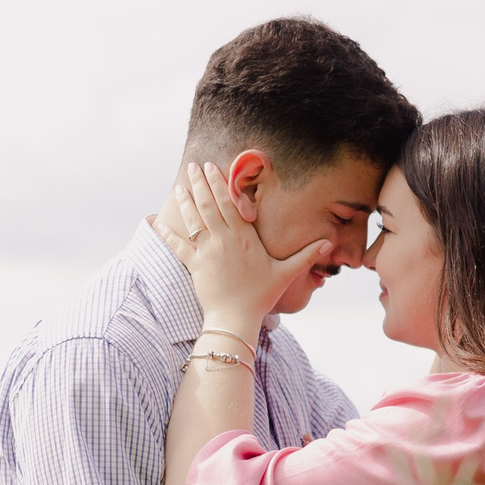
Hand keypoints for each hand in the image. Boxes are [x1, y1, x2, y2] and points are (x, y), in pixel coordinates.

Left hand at [160, 162, 332, 327]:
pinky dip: (165, 231)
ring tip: (179, 185)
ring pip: (194, 219)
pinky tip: (155, 220)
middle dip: (201, 183)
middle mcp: (224, 240)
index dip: (220, 184)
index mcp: (245, 238)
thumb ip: (305, 256)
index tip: (212, 168)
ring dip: (185, 200)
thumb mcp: (285, 274)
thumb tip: (329, 243)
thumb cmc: (260, 296)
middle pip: (209, 205)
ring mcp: (207, 251)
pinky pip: (177, 244)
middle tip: (194, 166)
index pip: (230, 204)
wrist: (235, 318)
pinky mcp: (194, 264)